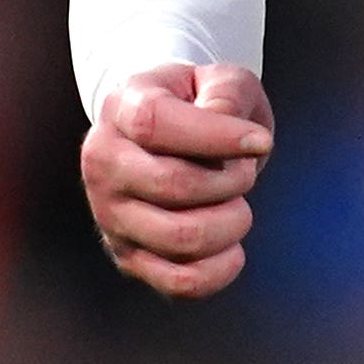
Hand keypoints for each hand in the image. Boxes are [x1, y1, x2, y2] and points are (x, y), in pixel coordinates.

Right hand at [80, 62, 275, 298]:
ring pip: (181, 238)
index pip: (155, 124)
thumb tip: (229, 127)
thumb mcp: (220, 79)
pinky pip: (178, 283)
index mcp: (122, 108)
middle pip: (173, 185)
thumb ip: (226, 94)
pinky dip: (221, 270)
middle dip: (232, 181)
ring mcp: (110, 214)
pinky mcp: (128, 257)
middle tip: (245, 171)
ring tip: (237, 204)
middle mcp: (103, 163)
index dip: (216, 136)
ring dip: (232, 223)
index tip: (260, 141)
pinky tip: (233, 248)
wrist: (171, 136)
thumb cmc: (201, 104)